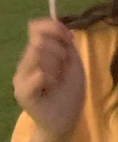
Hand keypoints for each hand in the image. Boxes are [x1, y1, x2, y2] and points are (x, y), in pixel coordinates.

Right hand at [13, 19, 84, 136]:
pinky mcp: (21, 91)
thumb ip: (65, 43)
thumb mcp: (72, 61)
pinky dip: (50, 79)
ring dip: (56, 66)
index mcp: (38, 52)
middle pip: (40, 40)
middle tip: (64, 68)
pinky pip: (38, 74)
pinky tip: (51, 89)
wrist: (66, 117)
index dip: (54, 28)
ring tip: (57, 80)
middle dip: (60, 52)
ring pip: (39, 55)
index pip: (37, 28)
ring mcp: (21, 76)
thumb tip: (60, 24)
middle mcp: (26, 61)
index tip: (70, 38)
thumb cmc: (69, 89)